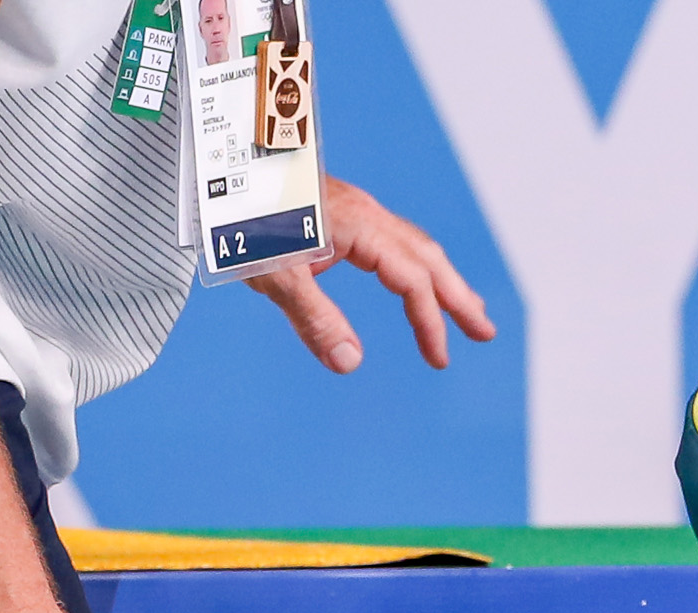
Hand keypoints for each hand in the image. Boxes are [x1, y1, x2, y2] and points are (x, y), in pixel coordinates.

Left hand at [249, 176, 494, 372]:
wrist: (212, 164)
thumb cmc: (237, 215)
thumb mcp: (274, 273)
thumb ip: (314, 318)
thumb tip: (350, 363)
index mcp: (359, 227)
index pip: (412, 281)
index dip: (430, 322)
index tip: (438, 358)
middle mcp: (366, 214)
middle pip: (429, 258)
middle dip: (459, 298)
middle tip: (485, 333)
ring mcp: (354, 209)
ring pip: (415, 246)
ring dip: (444, 280)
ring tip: (464, 309)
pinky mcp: (340, 209)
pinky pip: (395, 239)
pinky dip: (416, 265)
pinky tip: (410, 281)